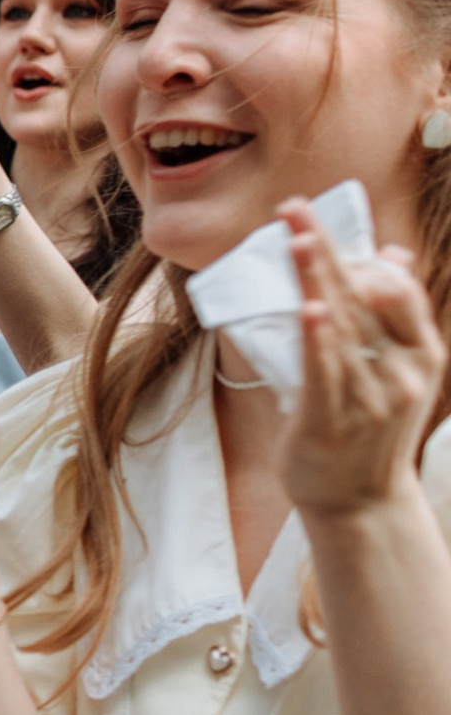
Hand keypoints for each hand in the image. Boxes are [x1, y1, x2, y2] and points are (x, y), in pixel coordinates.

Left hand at [279, 207, 450, 520]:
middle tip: (293, 208)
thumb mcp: (394, 370)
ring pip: (343, 327)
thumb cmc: (368, 432)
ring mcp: (371, 397)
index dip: (356, 251)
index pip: (393, 288)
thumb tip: (391, 253)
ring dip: (319, 280)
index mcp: (420, 353)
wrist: (360, 505)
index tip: (316, 218)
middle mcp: (402, 371)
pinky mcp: (332, 421)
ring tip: (299, 240)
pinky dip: (318, 338)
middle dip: (328, 249)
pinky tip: (308, 307)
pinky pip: (325, 372)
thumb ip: (392, 315)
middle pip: (363, 297)